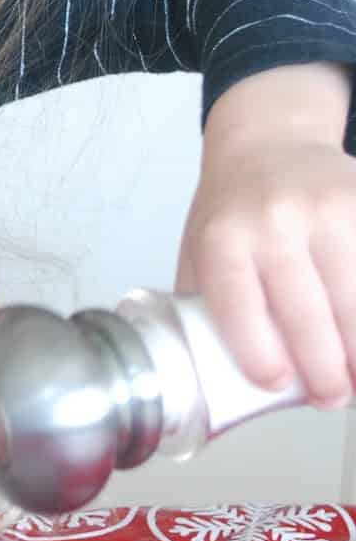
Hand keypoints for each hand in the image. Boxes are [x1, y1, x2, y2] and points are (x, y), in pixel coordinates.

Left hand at [176, 67, 355, 408]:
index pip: (240, 305)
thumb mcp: (200, 253)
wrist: (269, 142)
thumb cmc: (232, 214)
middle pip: (307, 313)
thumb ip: (203, 311)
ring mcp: (329, 209)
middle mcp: (275, 220)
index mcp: (223, 237)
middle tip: (329, 398)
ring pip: (355, 299)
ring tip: (354, 378)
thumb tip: (208, 390)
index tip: (276, 385)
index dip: (260, 354)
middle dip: (325, 371)